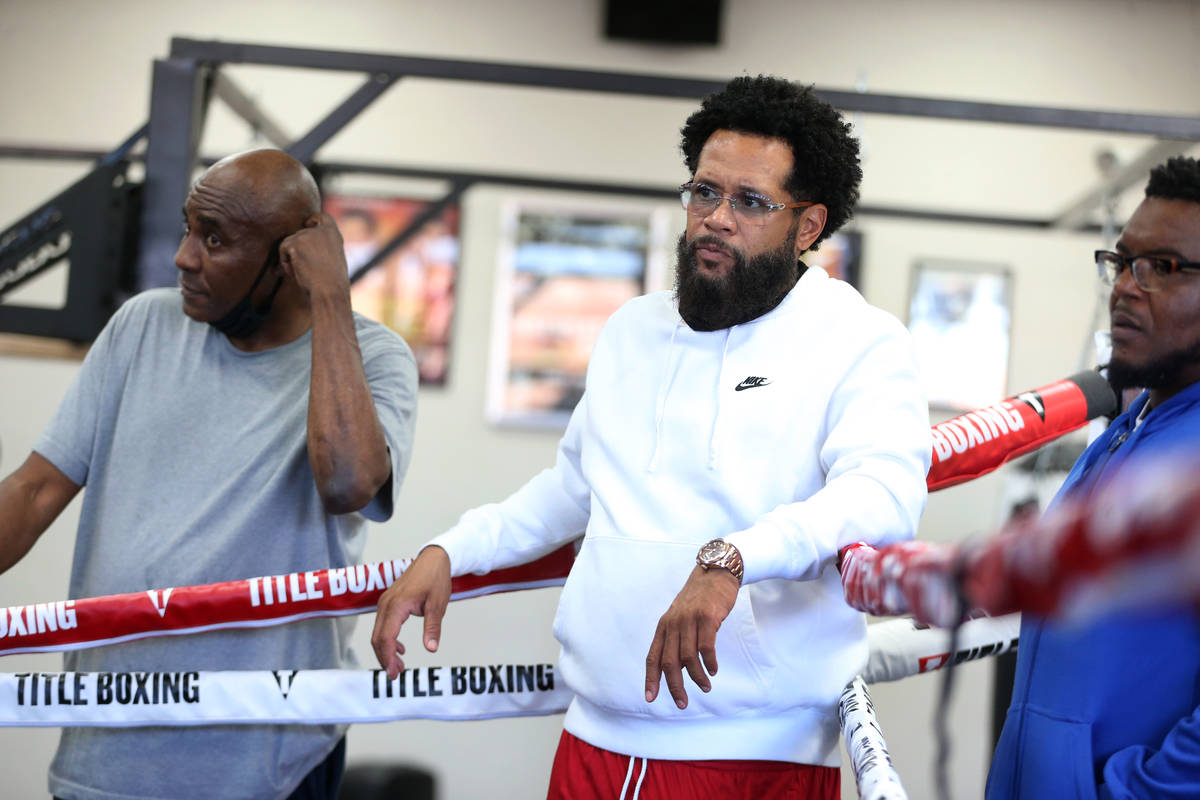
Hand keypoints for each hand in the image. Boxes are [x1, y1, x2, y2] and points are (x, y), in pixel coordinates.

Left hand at [278, 213, 349, 298]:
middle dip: (298, 250)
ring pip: (290, 243)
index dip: (314, 220)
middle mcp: (321, 230)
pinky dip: (285, 263)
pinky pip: (283, 250)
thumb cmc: (332, 283)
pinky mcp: (295, 242)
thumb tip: (300, 248)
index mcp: (333, 235)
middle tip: (305, 270)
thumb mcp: (334, 259)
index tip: (308, 224)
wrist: (329, 290)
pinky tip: (295, 272)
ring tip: (302, 273)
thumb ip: (322, 248)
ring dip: (292, 258)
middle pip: (300, 235)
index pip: (323, 218)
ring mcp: (307, 234)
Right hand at [371, 545, 451, 678]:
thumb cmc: (435, 578)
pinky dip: (388, 640)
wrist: (433, 558)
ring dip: (386, 650)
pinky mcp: (389, 602)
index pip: (386, 637)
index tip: (393, 673)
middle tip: (396, 675)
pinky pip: (383, 625)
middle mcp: (386, 604)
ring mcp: (386, 602)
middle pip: (378, 638)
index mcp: (397, 605)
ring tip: (399, 666)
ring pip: (379, 632)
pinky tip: (400, 649)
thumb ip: (432, 628)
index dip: (387, 657)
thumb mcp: (438, 605)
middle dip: (384, 658)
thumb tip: (431, 649)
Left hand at [644, 565, 738, 708]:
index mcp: (664, 626)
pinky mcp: (707, 617)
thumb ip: (676, 638)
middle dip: (674, 686)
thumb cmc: (699, 600)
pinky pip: (706, 646)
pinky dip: (709, 662)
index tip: (650, 698)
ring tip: (705, 687)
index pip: (653, 657)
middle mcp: (673, 624)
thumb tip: (677, 668)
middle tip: (682, 703)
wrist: (715, 573)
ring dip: (697, 677)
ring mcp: (689, 620)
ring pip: (688, 658)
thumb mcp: (680, 617)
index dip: (651, 679)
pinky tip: (713, 669)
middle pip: (669, 662)